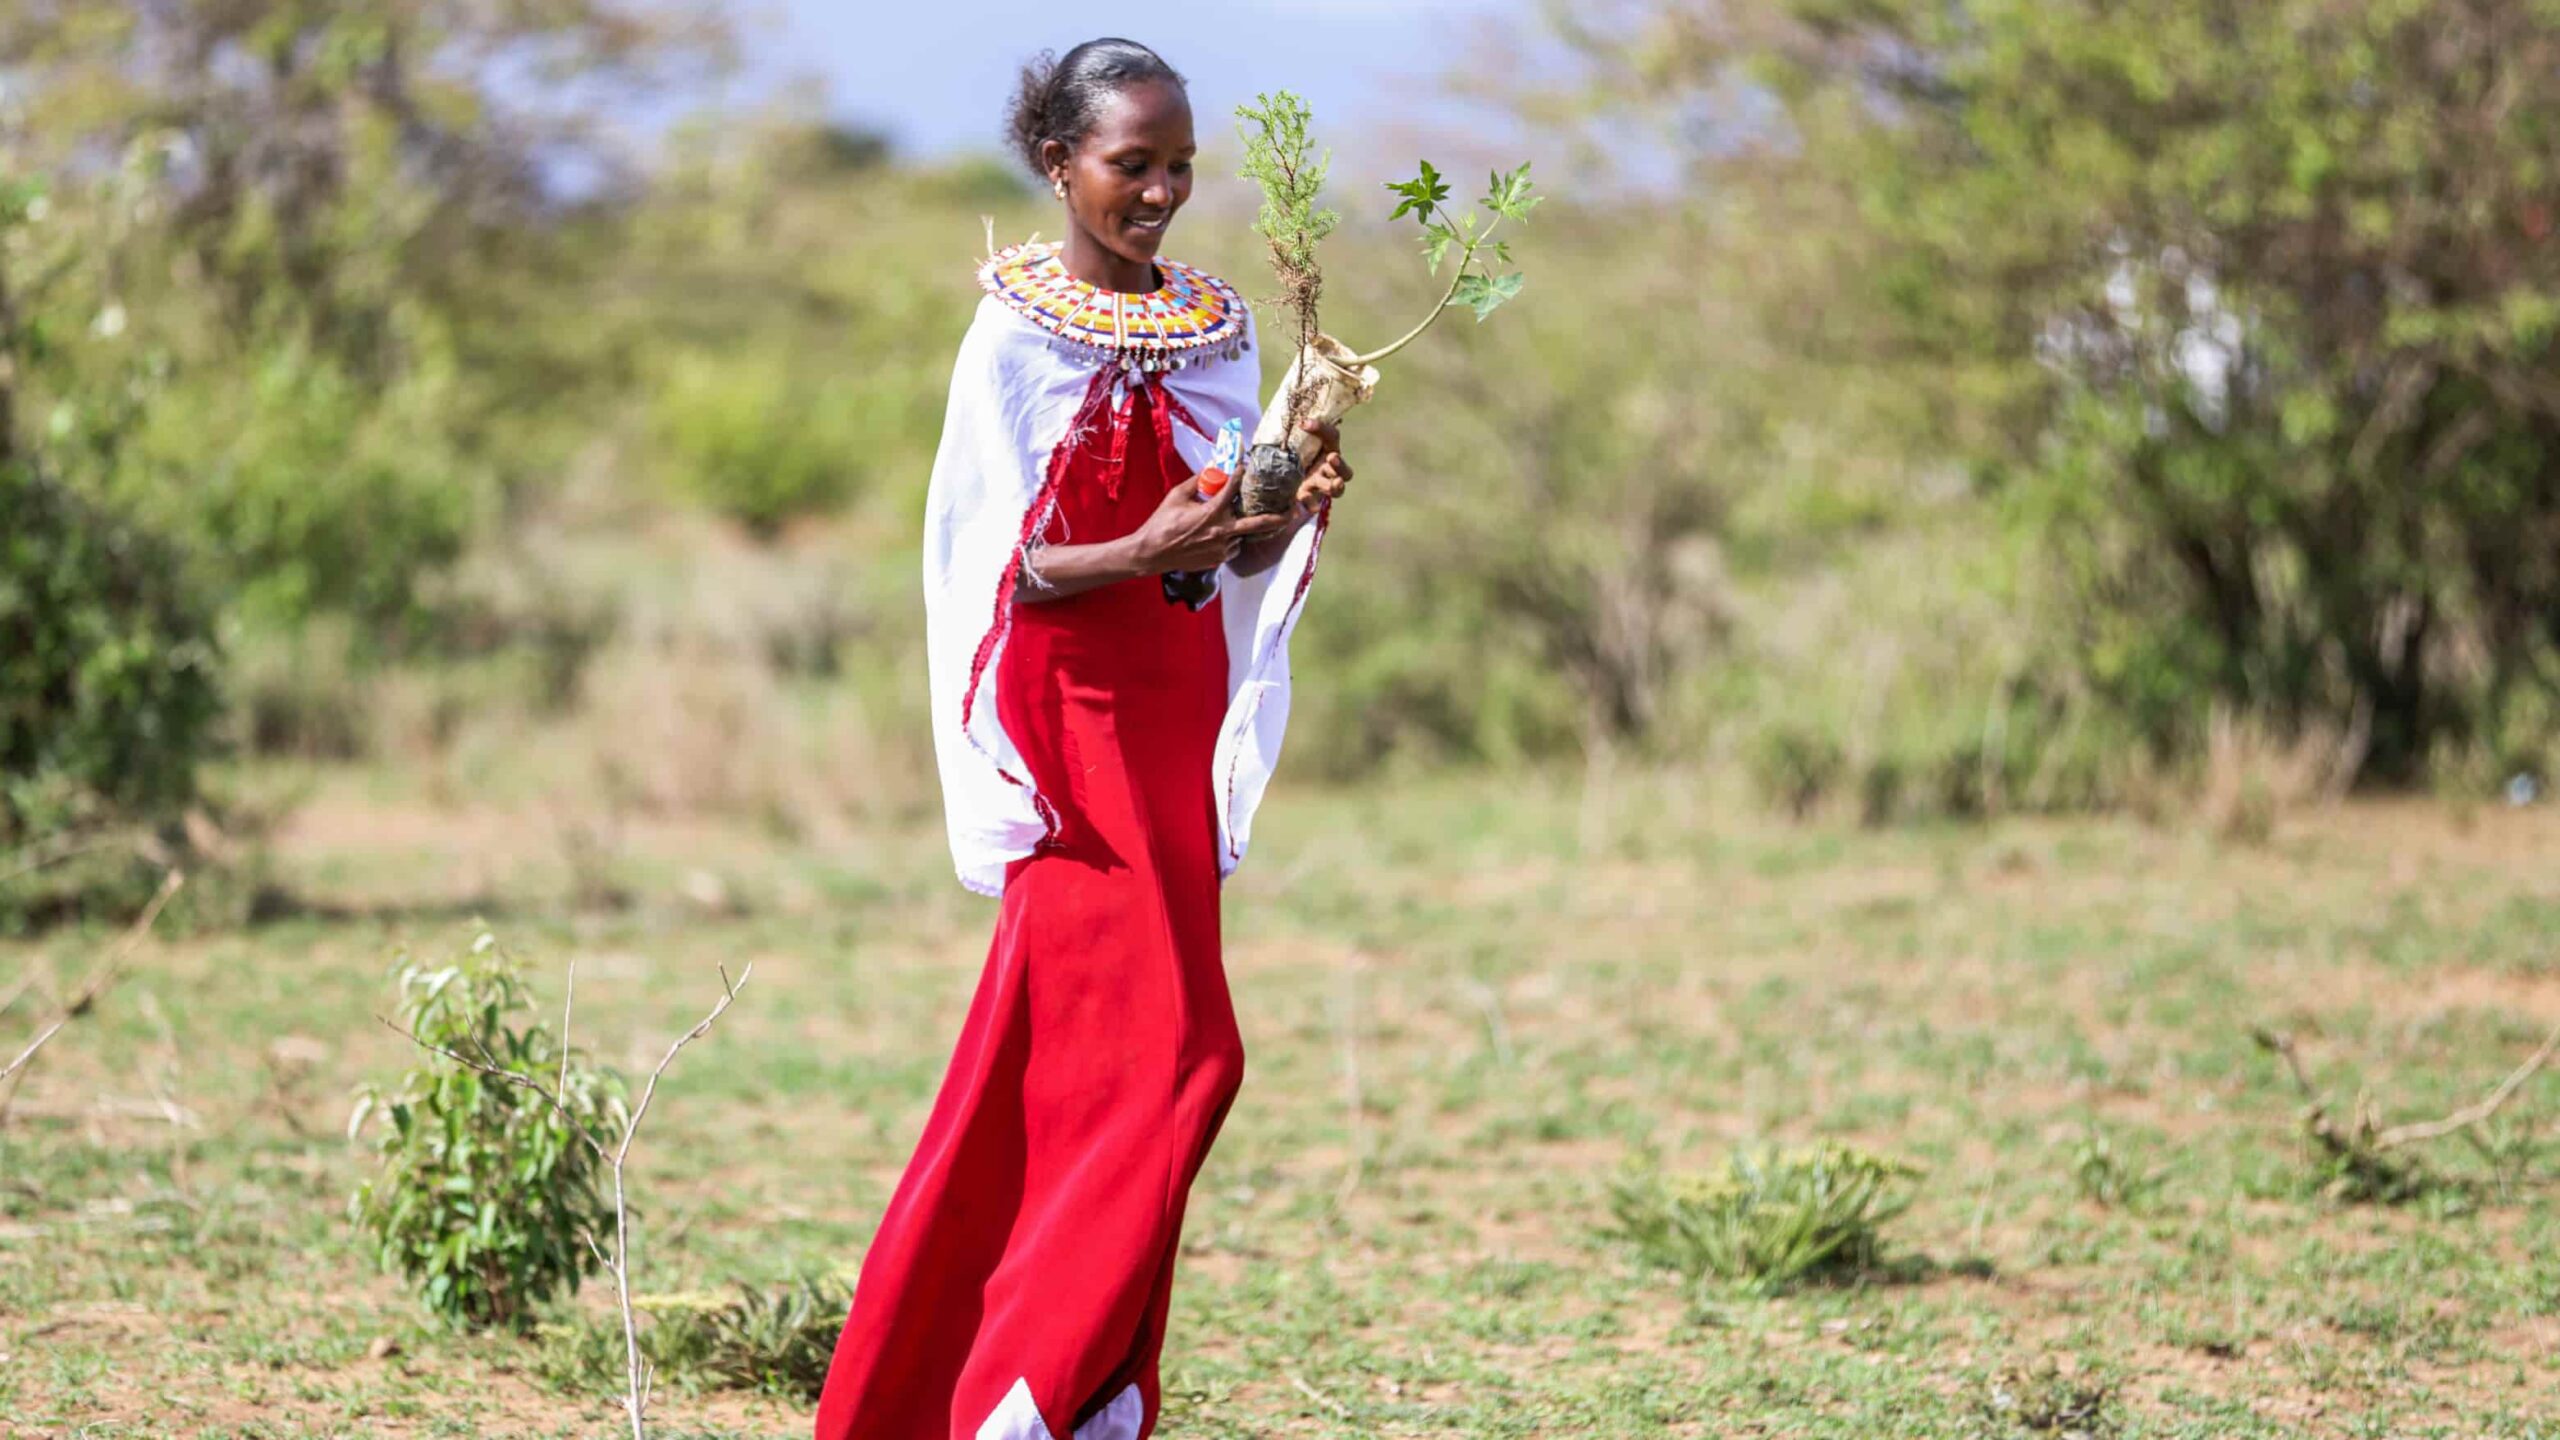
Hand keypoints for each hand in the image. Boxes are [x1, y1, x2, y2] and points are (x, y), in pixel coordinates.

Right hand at [1128, 475, 1291, 574]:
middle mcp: (1221, 532)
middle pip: (1258, 523)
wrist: (1152, 553)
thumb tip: (1212, 468)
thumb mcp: (1176, 496)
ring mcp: (1221, 549)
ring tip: (1224, 523)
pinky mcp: (1217, 560)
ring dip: (1238, 527)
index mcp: (1211, 513)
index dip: (1239, 475)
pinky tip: (1213, 536)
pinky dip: (1227, 540)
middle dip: (1279, 517)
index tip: (1245, 467)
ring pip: (1241, 535)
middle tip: (1293, 511)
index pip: (1232, 490)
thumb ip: (1197, 481)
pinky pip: (1230, 547)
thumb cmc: (1161, 523)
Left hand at [1294, 417, 1352, 514]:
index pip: (1331, 436)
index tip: (1304, 424)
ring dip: (1335, 486)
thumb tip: (1300, 420)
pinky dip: (1310, 503)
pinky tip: (1304, 500)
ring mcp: (1320, 485)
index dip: (1322, 429)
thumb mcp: (1294, 440)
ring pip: (1336, 489)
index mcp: (1328, 449)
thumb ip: (1297, 431)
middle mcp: (1328, 469)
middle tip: (1332, 459)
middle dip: (1340, 465)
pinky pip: (1313, 503)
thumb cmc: (1293, 454)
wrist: (1278, 475)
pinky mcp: (1308, 497)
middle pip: (1345, 471)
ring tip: (1333, 485)